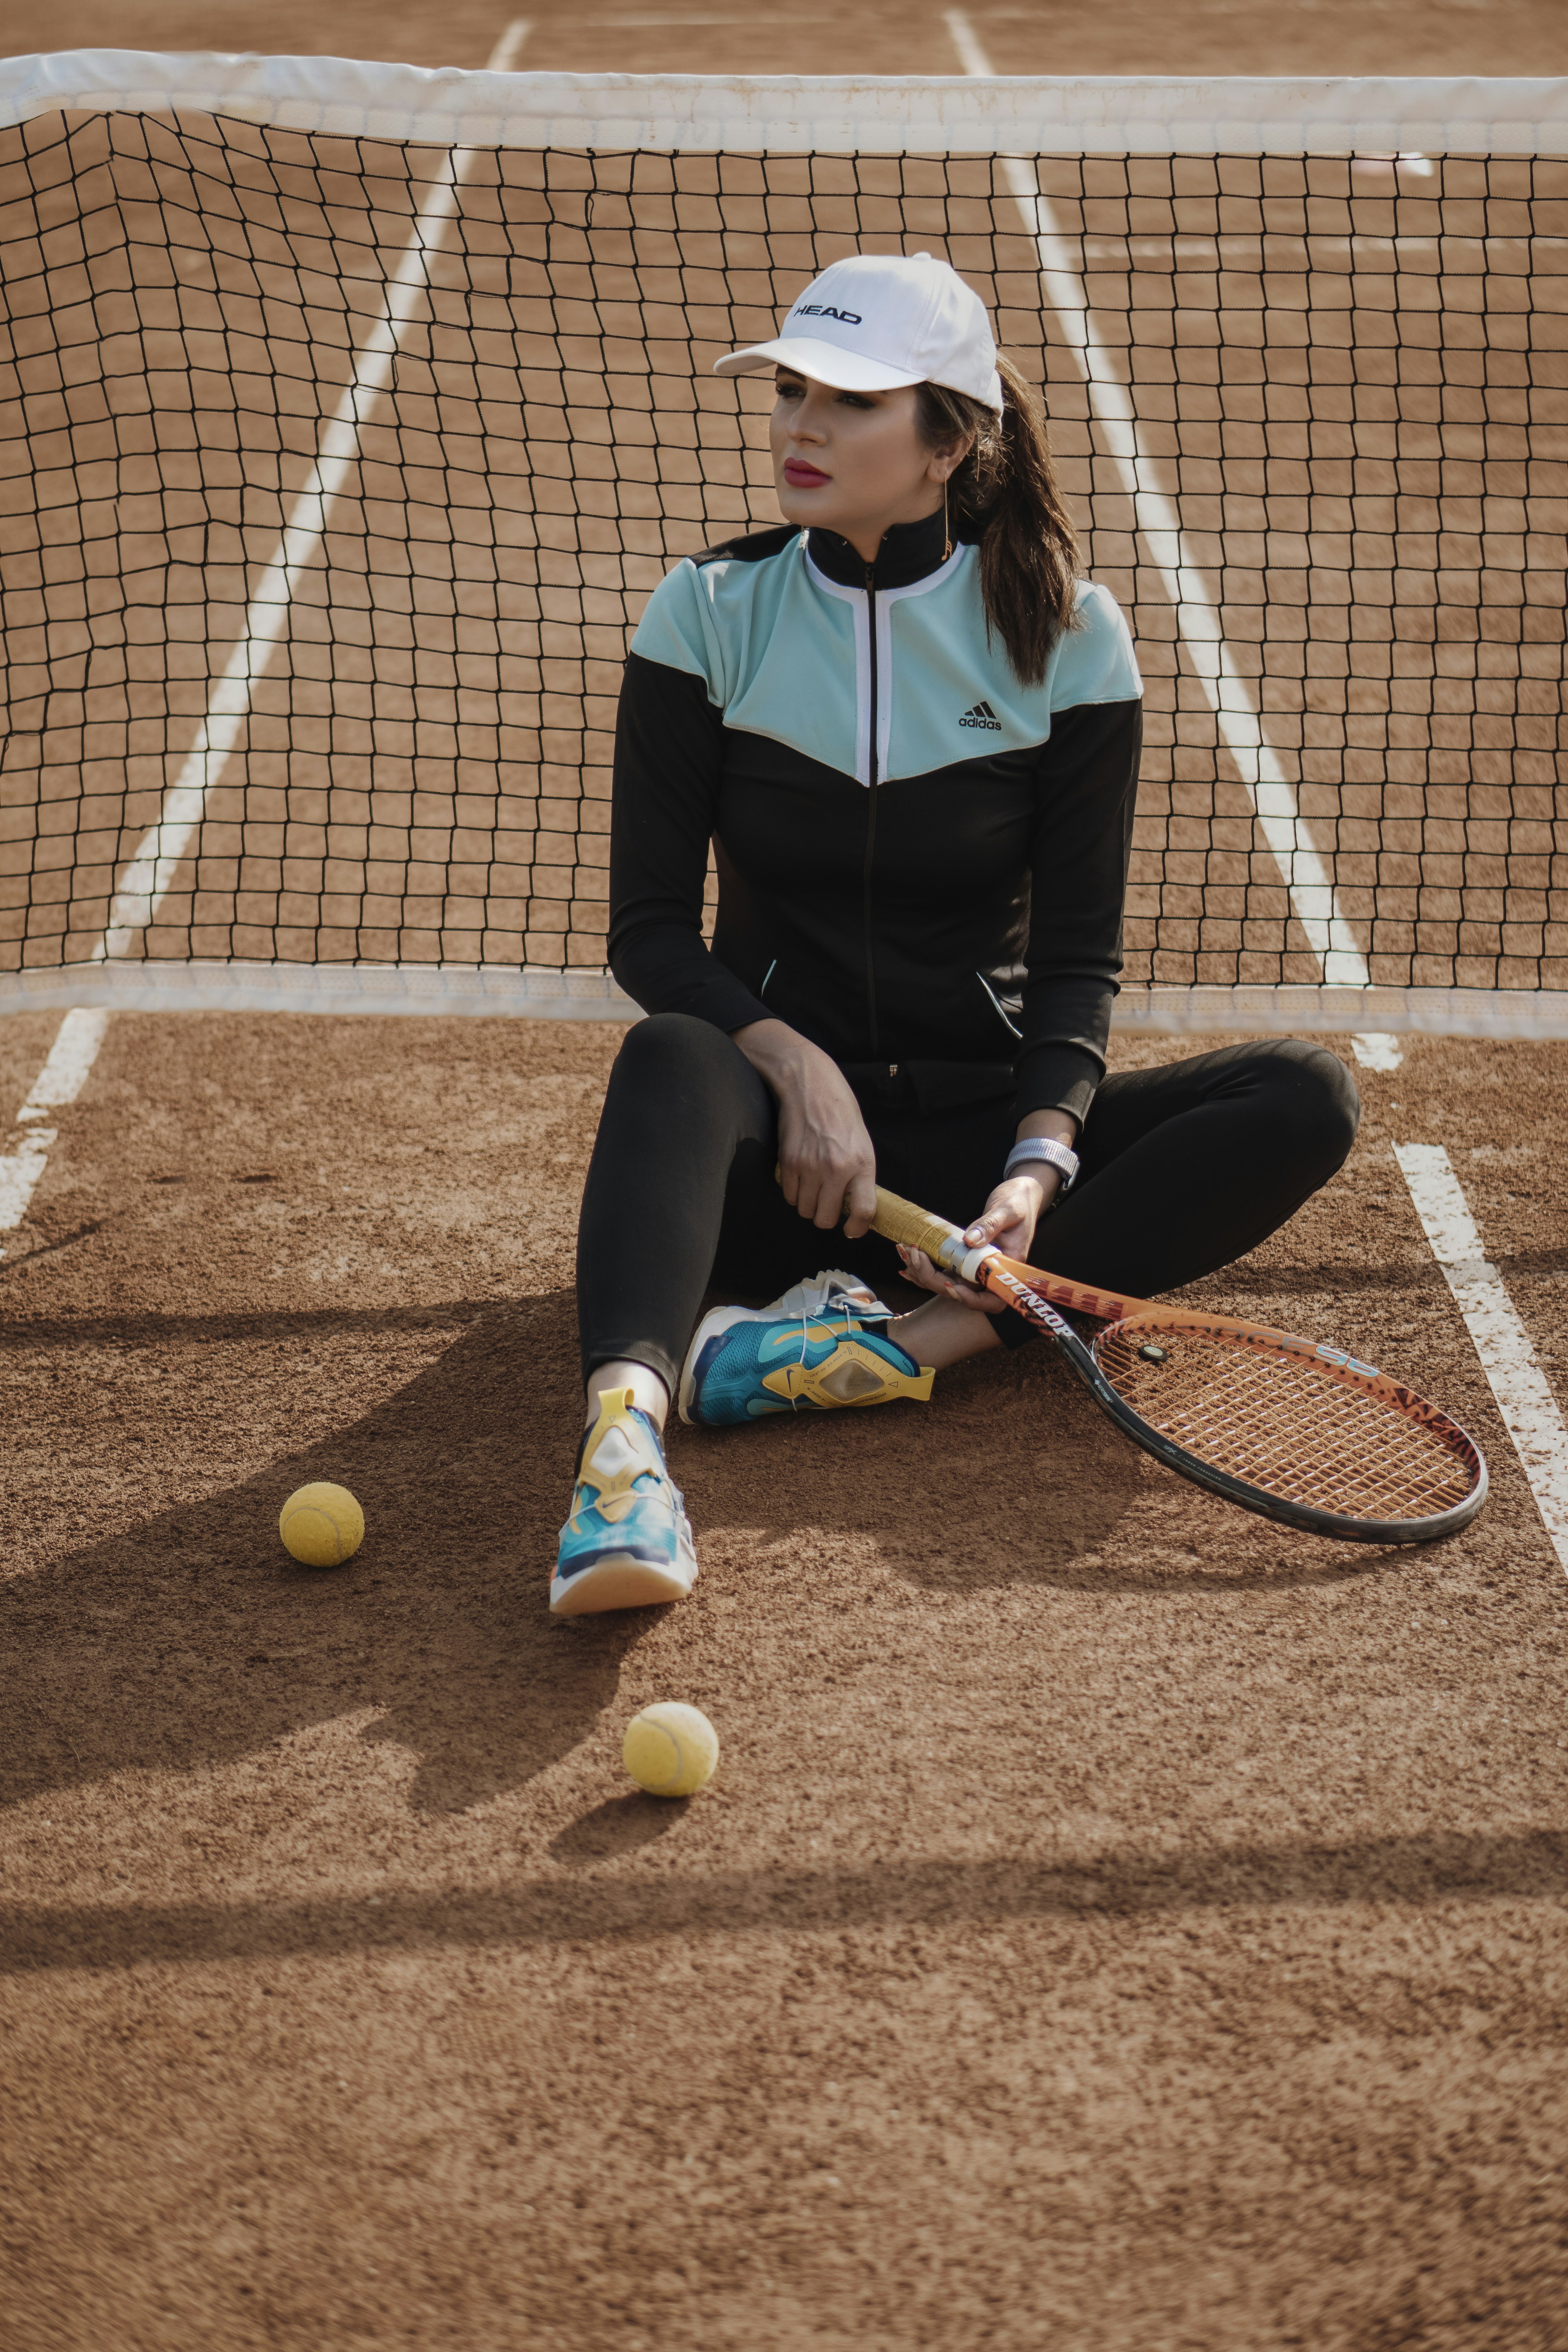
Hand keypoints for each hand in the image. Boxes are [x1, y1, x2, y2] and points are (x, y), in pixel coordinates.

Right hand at [732, 1018, 877, 1235]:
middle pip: (826, 1219)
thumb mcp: (862, 1144)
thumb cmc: (841, 1114)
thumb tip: (856, 1210)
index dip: (856, 1229)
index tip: (852, 1230)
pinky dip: (794, 1193)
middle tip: (828, 1204)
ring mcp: (810, 1166)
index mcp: (861, 1164)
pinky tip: (801, 1176)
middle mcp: (836, 1168)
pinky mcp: (788, 1162)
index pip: (863, 1211)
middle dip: (827, 1217)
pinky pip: (789, 1195)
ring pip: (805, 1211)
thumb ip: (860, 1177)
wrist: (811, 1086)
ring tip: (814, 1186)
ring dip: (808, 1205)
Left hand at [897, 1171, 1055, 1311]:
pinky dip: (925, 1267)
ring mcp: (977, 1268)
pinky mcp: (966, 1260)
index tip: (950, 1286)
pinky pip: (945, 1271)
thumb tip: (970, 1241)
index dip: (970, 1299)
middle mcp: (992, 1273)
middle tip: (915, 1254)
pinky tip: (909, 1257)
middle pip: (962, 1292)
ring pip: (949, 1283)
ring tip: (907, 1251)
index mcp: (1008, 1267)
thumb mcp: (1007, 1210)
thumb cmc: (1019, 1202)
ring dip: (924, 1273)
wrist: (1019, 1196)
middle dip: (934, 1279)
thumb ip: (990, 1225)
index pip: (992, 1299)